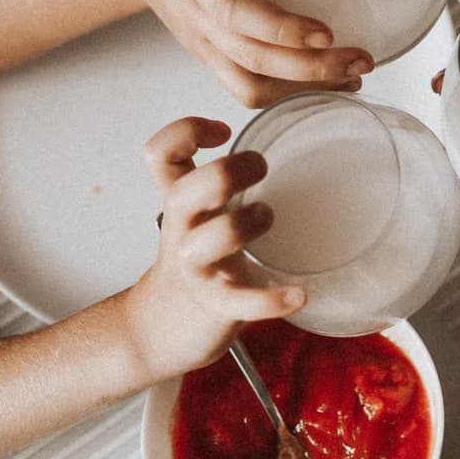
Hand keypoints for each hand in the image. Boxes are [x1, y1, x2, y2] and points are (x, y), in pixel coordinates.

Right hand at [124, 0, 373, 104]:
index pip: (237, 12)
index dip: (281, 28)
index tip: (326, 32)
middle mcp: (196, 18)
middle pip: (254, 60)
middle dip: (312, 69)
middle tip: (364, 57)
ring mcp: (202, 44)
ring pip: (252, 85)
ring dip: (305, 88)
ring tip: (357, 74)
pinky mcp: (210, 56)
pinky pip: (246, 88)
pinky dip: (288, 94)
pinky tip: (329, 83)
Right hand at [124, 117, 304, 379]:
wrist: (163, 327)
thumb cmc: (198, 257)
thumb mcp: (199, 210)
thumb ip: (222, 177)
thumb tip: (286, 132)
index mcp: (181, 201)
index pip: (160, 154)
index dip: (186, 132)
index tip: (224, 132)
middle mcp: (183, 229)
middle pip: (187, 190)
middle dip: (228, 171)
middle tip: (260, 169)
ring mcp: (197, 268)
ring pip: (209, 241)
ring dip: (244, 224)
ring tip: (267, 217)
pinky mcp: (217, 304)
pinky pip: (242, 301)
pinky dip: (272, 299)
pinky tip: (299, 293)